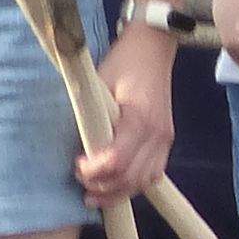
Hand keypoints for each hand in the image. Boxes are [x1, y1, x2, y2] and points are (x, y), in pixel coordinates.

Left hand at [78, 29, 175, 206]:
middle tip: (80, 178)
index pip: (117, 161)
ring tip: (93, 191)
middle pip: (130, 179)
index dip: (93, 171)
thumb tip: (73, 143)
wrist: (152, 47)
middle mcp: (157, 134)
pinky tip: (115, 184)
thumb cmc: (123, 62)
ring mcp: (165, 139)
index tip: (77, 164)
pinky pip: (152, 174)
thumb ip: (89, 115)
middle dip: (102, 186)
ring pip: (143, 183)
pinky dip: (133, 184)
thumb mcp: (99, 83)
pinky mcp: (166, 140)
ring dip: (117, 192)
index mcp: (140, 118)